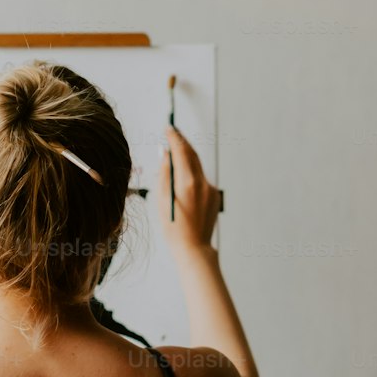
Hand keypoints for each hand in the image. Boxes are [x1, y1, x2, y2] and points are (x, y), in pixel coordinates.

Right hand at [156, 126, 219, 252]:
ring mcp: (211, 189)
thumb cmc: (173, 227)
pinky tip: (183, 184)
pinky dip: (192, 176)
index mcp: (187, 183)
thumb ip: (164, 174)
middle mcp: (202, 183)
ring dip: (187, 159)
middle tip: (172, 133)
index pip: (181, 151)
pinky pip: (202, 180)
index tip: (168, 128)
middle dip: (182, 143)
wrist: (193, 247)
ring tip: (174, 157)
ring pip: (197, 167)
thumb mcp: (162, 199)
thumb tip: (165, 154)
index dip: (174, 137)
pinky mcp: (215, 195)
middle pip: (193, 155)